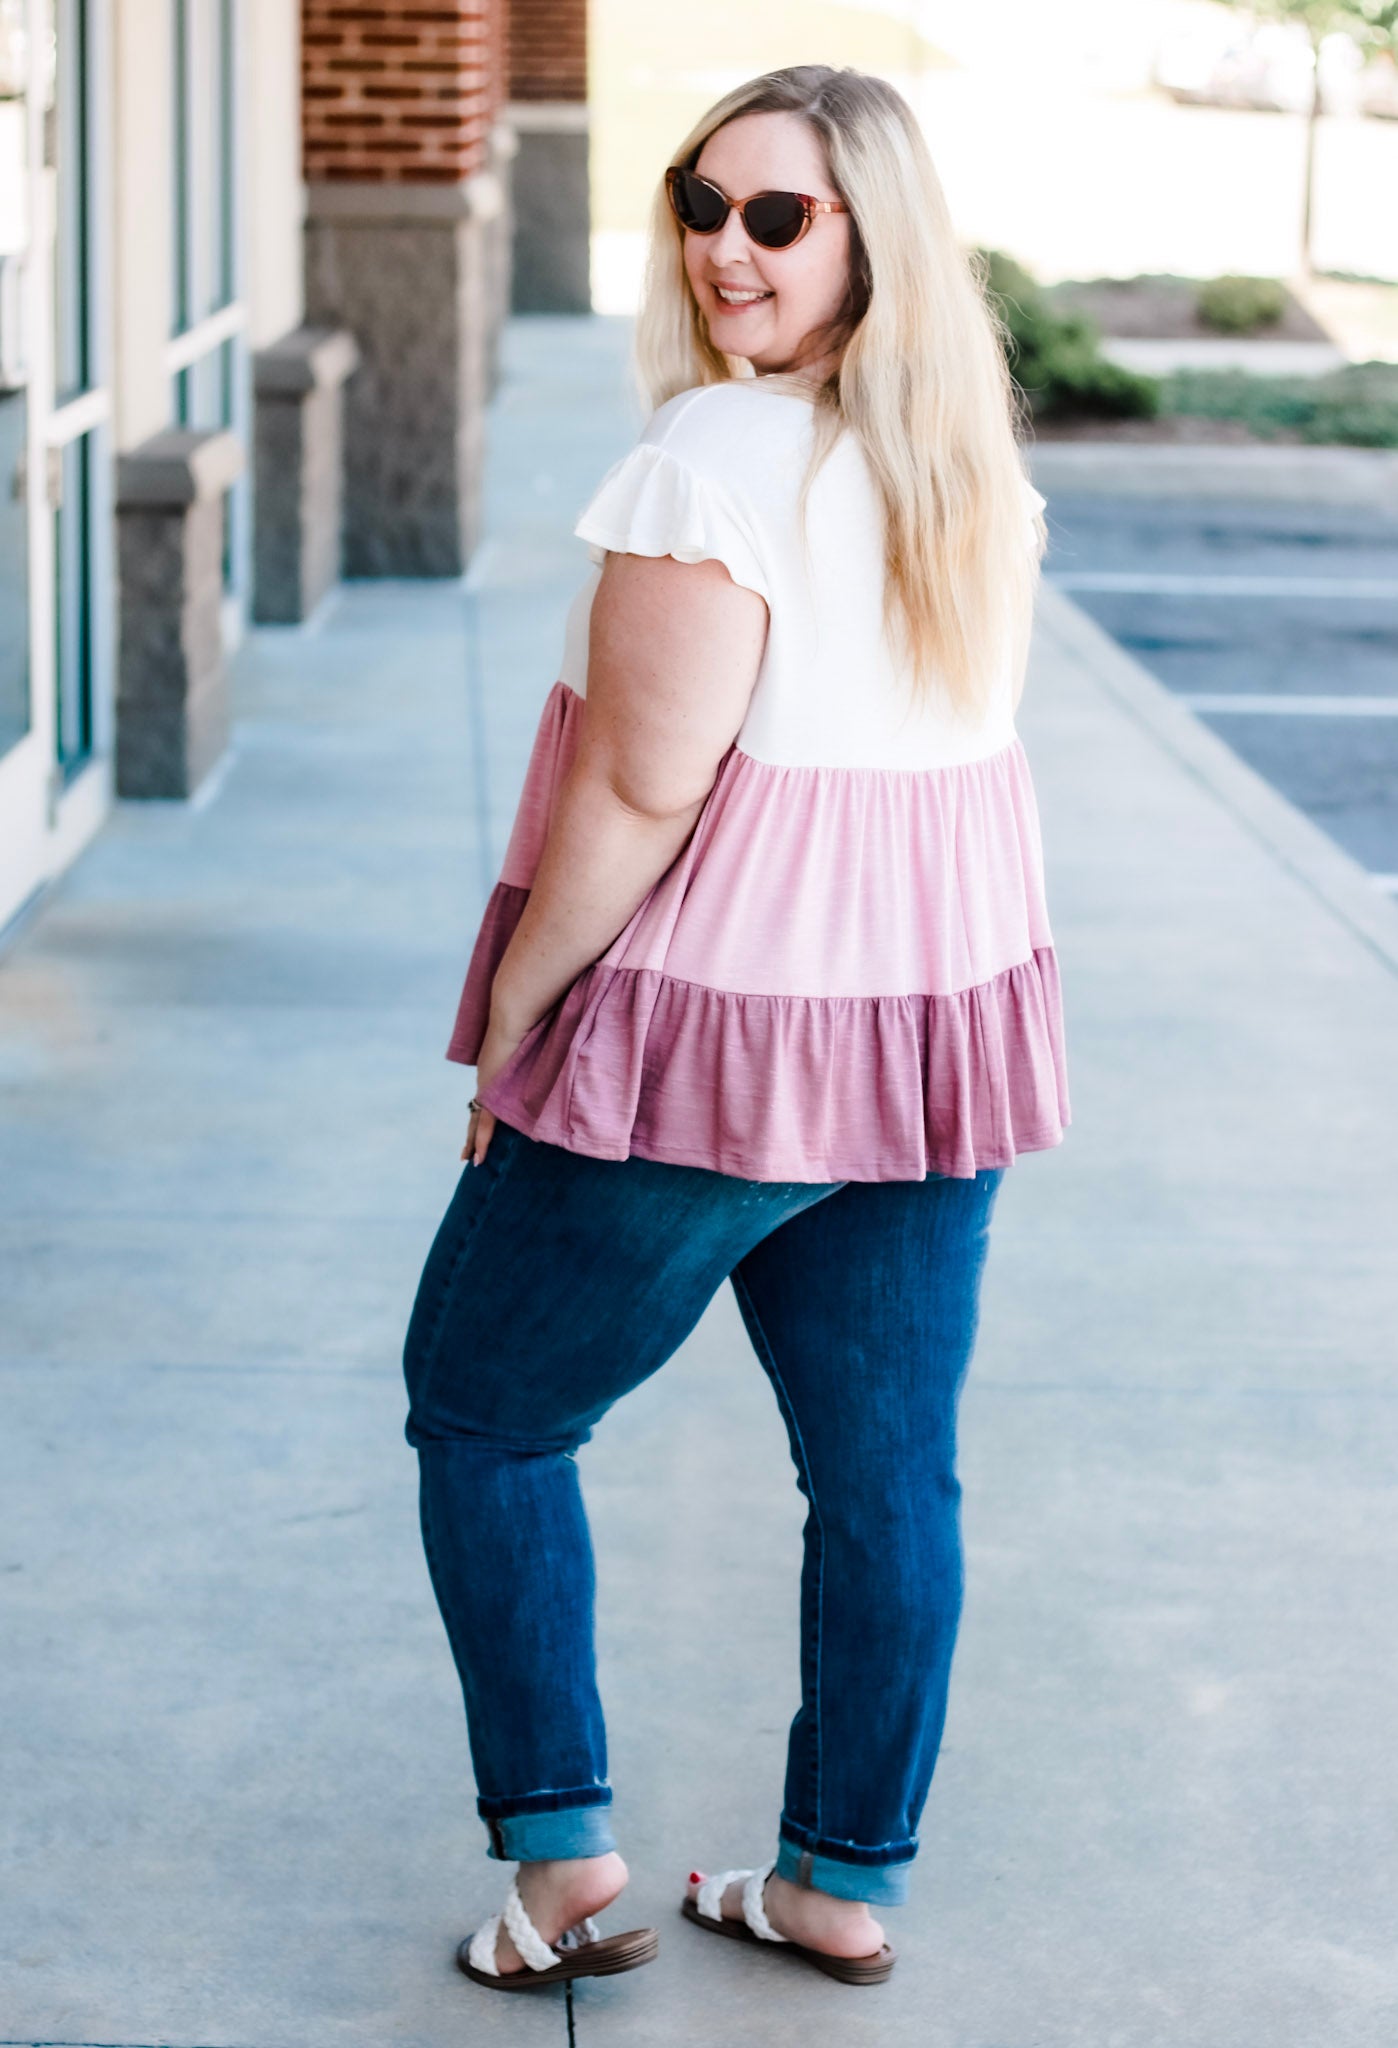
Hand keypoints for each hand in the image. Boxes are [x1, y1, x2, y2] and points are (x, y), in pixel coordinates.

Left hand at [462, 1013, 527, 1166]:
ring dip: (474, 1142)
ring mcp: (486, 1088)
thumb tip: (556, 1047)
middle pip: (476, 1113)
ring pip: (476, 1122)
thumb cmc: (527, 1022)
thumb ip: (540, 1052)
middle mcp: (485, 1080)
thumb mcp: (534, 1041)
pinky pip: (485, 1125)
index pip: (486, 1096)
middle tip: (467, 1152)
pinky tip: (478, 1159)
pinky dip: (481, 1143)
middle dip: (472, 1133)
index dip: (483, 1111)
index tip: (480, 1120)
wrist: (513, 1017)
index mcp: (493, 1069)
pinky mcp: (491, 1095)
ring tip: (470, 1160)